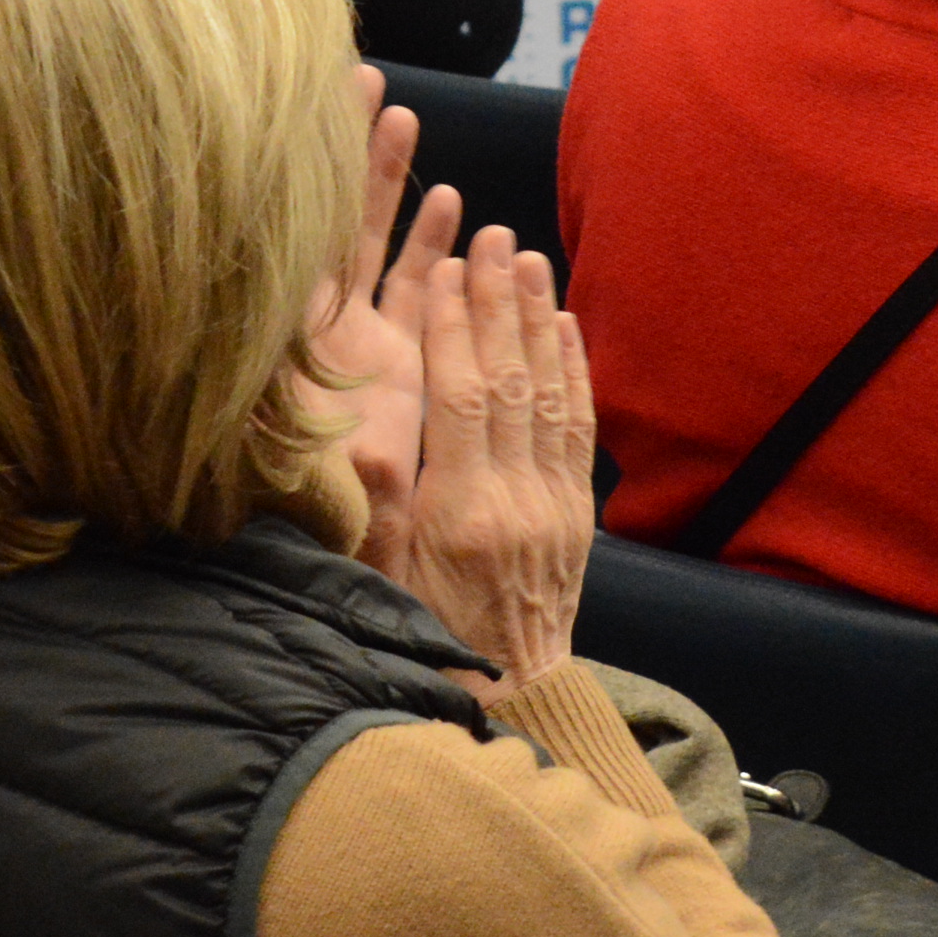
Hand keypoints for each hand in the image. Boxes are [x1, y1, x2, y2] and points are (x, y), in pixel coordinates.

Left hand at [308, 71, 463, 551]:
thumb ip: (278, 413)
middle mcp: (310, 320)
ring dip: (384, 177)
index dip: (293, 169)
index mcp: (281, 326)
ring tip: (397, 113)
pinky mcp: (392, 357)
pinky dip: (429, 242)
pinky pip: (412, 283)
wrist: (345, 547)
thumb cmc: (301, 499)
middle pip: (323, 211)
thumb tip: (257, 359)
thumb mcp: (278, 451)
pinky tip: (448, 198)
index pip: (285, 227)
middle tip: (351, 75)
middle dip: (338, 145)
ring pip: (368, 236)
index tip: (295, 100)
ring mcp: (351, 334)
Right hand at [383, 227, 596, 693]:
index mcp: (462, 512)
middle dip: (500, 304)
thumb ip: (379, 505)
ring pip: (550, 394)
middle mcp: (518, 500)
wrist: (511, 697)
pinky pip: (579, 427)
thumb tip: (358, 434)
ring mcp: (556, 504)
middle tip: (494, 238)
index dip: (454, 329)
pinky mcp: (578, 513)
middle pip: (509, 381)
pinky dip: (574, 370)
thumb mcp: (384, 576)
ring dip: (539, 321)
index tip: (446, 270)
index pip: (460, 398)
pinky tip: (566, 325)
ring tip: (530, 259)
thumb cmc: (427, 637)